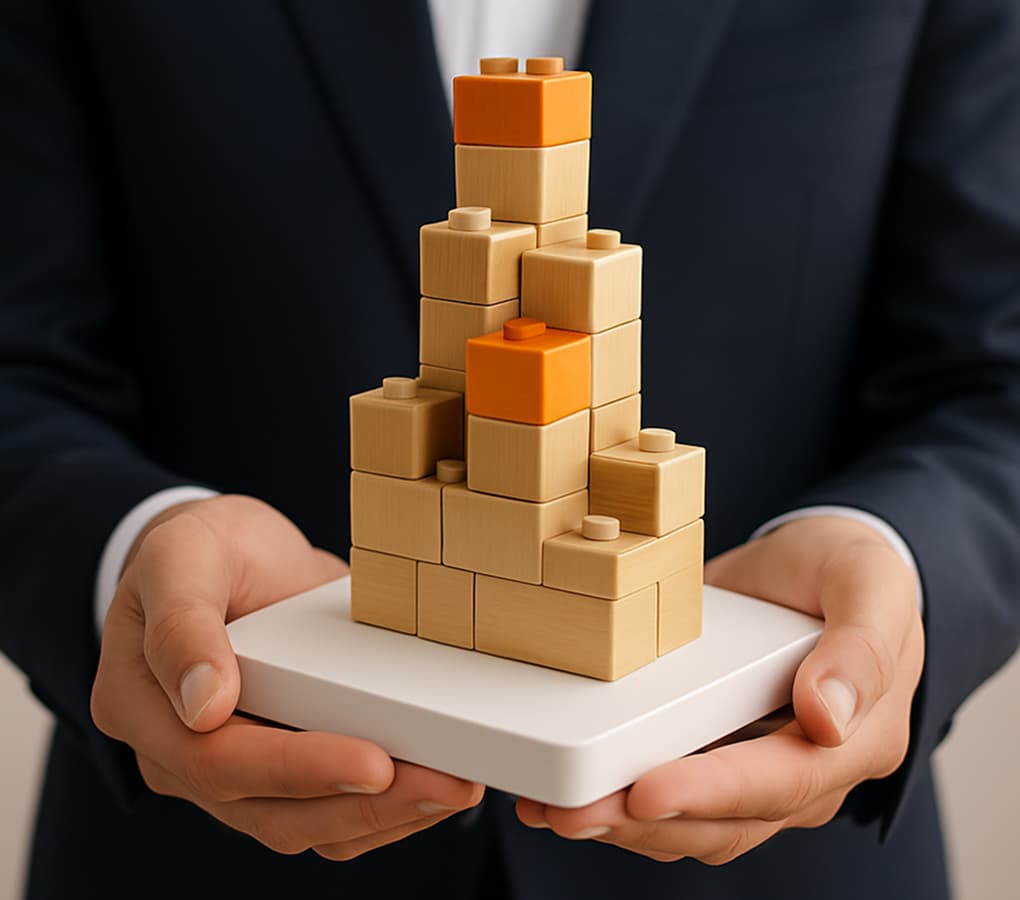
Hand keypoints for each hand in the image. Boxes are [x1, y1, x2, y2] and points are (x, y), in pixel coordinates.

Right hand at [91, 494, 482, 859]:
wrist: (236, 554)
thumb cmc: (202, 549)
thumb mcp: (181, 556)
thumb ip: (182, 623)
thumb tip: (204, 706)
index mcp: (142, 706)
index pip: (217, 761)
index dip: (298, 769)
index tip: (373, 763)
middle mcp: (182, 753)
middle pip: (269, 810)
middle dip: (361, 804)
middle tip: (443, 785)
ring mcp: (235, 766)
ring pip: (305, 822)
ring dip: (383, 816)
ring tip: (453, 788)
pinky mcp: (282, 763)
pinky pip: (327, 808)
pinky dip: (382, 808)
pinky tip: (432, 785)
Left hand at [516, 516, 923, 862]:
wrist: (815, 563)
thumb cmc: (846, 569)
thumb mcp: (869, 582)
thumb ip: (860, 646)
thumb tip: (828, 719)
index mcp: (857, 739)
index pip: (782, 782)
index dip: (711, 792)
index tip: (647, 792)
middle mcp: (807, 771)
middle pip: (725, 821)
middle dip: (645, 822)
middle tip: (572, 812)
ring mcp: (756, 768)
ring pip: (692, 825)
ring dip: (623, 825)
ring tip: (556, 808)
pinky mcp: (713, 754)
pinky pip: (671, 799)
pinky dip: (621, 802)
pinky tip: (570, 791)